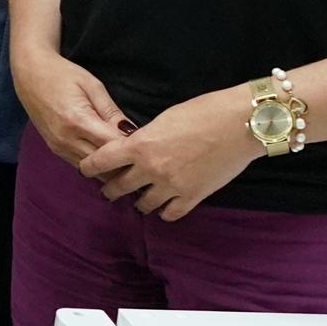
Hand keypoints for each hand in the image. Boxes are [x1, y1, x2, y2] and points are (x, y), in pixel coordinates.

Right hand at [13, 48, 134, 169]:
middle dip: (123, 162)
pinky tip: (109, 159)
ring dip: (110, 167)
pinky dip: (96, 165)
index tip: (146, 145)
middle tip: (141, 157)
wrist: (30, 74)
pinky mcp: (55, 149)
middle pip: (103, 164)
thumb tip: (132, 132)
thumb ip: (112, 111)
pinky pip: (80, 165)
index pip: (112, 146)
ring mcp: (59, 147)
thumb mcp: (93, 86)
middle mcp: (66, 139)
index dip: (131, 148)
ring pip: (92, 170)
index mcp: (78, 121)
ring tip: (128, 160)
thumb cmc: (63, 74)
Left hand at [77, 86, 262, 220]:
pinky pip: (169, 214)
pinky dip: (164, 211)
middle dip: (111, 189)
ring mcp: (171, 186)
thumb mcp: (165, 119)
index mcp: (140, 145)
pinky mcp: (192, 197)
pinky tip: (164, 205)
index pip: (100, 162)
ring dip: (138, 202)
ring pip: (142, 205)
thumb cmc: (205, 111)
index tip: (86, 170)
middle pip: (117, 188)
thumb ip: (145, 138)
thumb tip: (135, 148)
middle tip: (110, 189)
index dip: (89, 167)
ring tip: (140, 198)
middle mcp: (151, 169)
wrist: (240, 124)